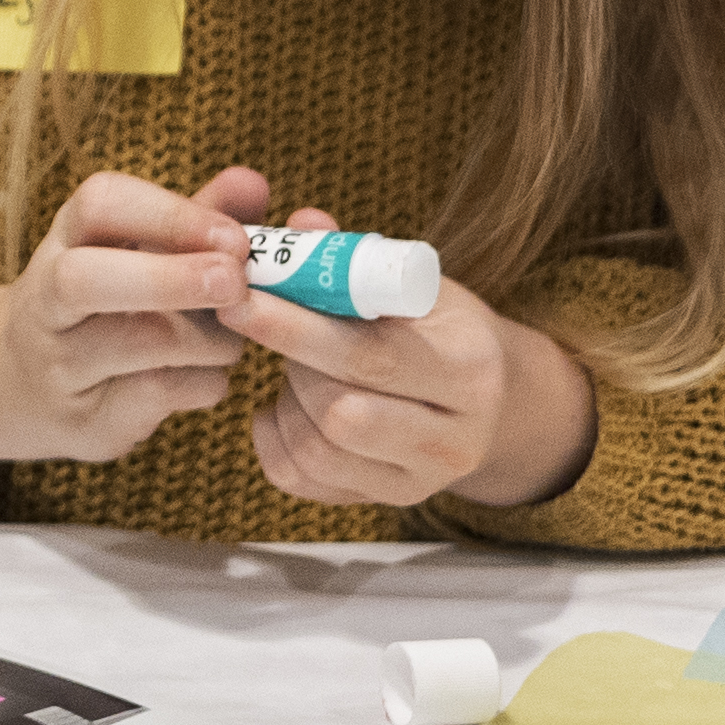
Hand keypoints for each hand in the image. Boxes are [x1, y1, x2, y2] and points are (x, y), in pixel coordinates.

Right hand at [0, 166, 269, 489]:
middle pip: (83, 280)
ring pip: (136, 345)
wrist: (16, 385)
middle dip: (168, 279)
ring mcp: (59, 363)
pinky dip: (204, 381)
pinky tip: (205, 373)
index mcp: (65, 240)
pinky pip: (160, 395)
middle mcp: (47, 299)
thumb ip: (194, 218)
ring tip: (232, 334)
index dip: (170, 215)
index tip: (232, 236)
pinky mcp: (85, 420)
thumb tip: (254, 180)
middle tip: (234, 281)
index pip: (99, 205)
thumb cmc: (99, 305)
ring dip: (208, 339)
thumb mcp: (133, 254)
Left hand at [225, 212, 598, 510]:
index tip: (240, 300)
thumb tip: (302, 224)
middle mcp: (455, 438)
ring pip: (318, 452)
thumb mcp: (411, 283)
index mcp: (469, 368)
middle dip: (290, 363)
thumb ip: (353, 258)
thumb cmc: (433, 324)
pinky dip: (274, 439)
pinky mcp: (386, 501)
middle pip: (341, 413)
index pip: (370, 358)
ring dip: (285, 402)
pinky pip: (302, 479)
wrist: (484, 395)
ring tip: (293, 367)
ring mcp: (422, 481)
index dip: (297, 330)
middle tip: (271, 326)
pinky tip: (283, 406)